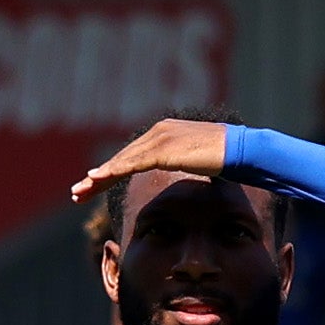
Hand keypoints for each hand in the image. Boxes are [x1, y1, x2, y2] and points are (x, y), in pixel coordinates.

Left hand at [71, 119, 230, 204]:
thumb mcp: (207, 162)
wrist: (245, 151)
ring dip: (97, 178)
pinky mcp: (162, 150)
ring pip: (120, 161)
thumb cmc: (234, 159)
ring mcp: (160, 138)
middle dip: (98, 177)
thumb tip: (202, 178)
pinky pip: (130, 164)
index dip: (113, 172)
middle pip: (121, 158)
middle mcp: (159, 131)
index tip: (96, 185)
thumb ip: (194, 166)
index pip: (133, 156)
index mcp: (167, 133)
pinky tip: (95, 179)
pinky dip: (111, 173)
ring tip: (79, 192)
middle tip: (78, 192)